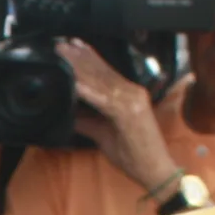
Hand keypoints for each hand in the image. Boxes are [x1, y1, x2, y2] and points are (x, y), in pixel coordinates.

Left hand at [54, 38, 176, 197]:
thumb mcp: (103, 134)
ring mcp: (132, 101)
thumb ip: (86, 122)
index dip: (87, 58)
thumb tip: (68, 114)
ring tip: (63, 55)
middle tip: (60, 44)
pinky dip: (88, 91)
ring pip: (101, 80)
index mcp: (129, 95)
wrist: (154, 170)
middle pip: (101, 71)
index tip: (71, 47)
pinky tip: (74, 83)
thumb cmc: (133, 153)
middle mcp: (132, 93)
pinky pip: (104, 99)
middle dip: (80, 57)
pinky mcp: (129, 113)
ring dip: (80, 67)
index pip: (105, 72)